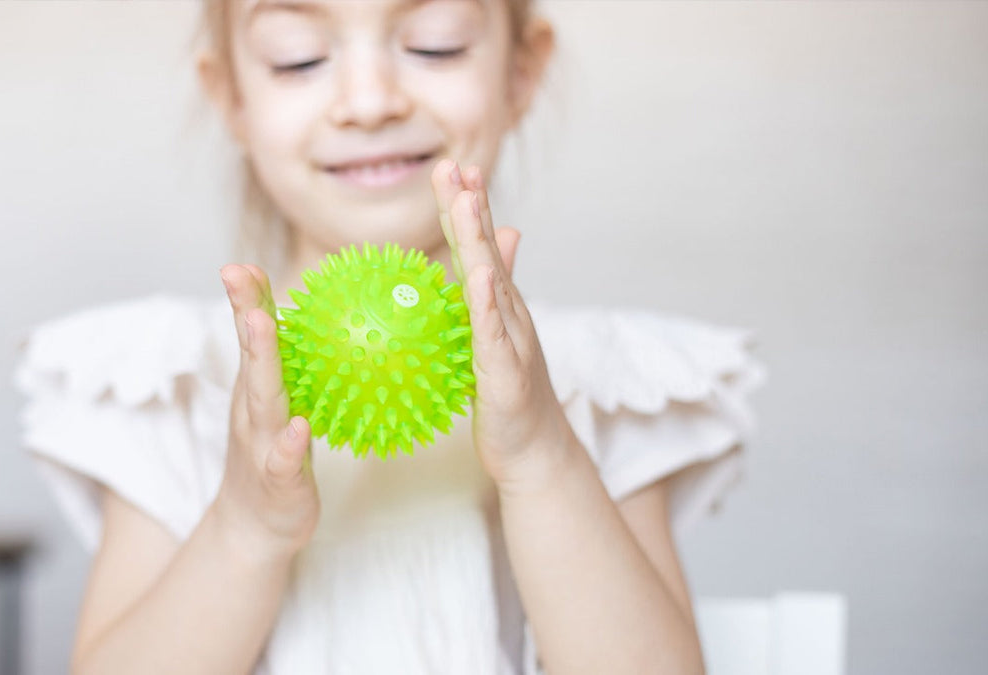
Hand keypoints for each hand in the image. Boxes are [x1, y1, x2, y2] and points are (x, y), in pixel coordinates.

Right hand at [213, 264, 319, 558]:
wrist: (253, 531)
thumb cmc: (273, 459)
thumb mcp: (276, 407)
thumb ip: (283, 366)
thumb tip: (299, 314)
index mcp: (257, 392)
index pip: (252, 337)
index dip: (247, 299)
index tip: (238, 264)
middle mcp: (252, 413)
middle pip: (251, 358)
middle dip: (247, 315)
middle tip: (238, 275)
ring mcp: (262, 446)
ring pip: (263, 403)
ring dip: (262, 364)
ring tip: (263, 326)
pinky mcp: (279, 482)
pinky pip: (283, 462)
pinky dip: (287, 445)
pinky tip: (297, 428)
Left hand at [430, 159, 580, 489]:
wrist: (536, 451)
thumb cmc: (510, 398)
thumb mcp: (494, 342)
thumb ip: (488, 298)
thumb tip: (491, 257)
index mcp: (497, 305)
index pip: (477, 248)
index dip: (465, 208)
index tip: (451, 167)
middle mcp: (508, 313)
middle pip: (484, 252)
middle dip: (469, 207)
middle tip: (453, 165)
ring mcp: (511, 339)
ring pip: (490, 282)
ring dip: (478, 241)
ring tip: (464, 202)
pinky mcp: (507, 371)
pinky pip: (494, 333)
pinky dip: (487, 303)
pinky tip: (480, 277)